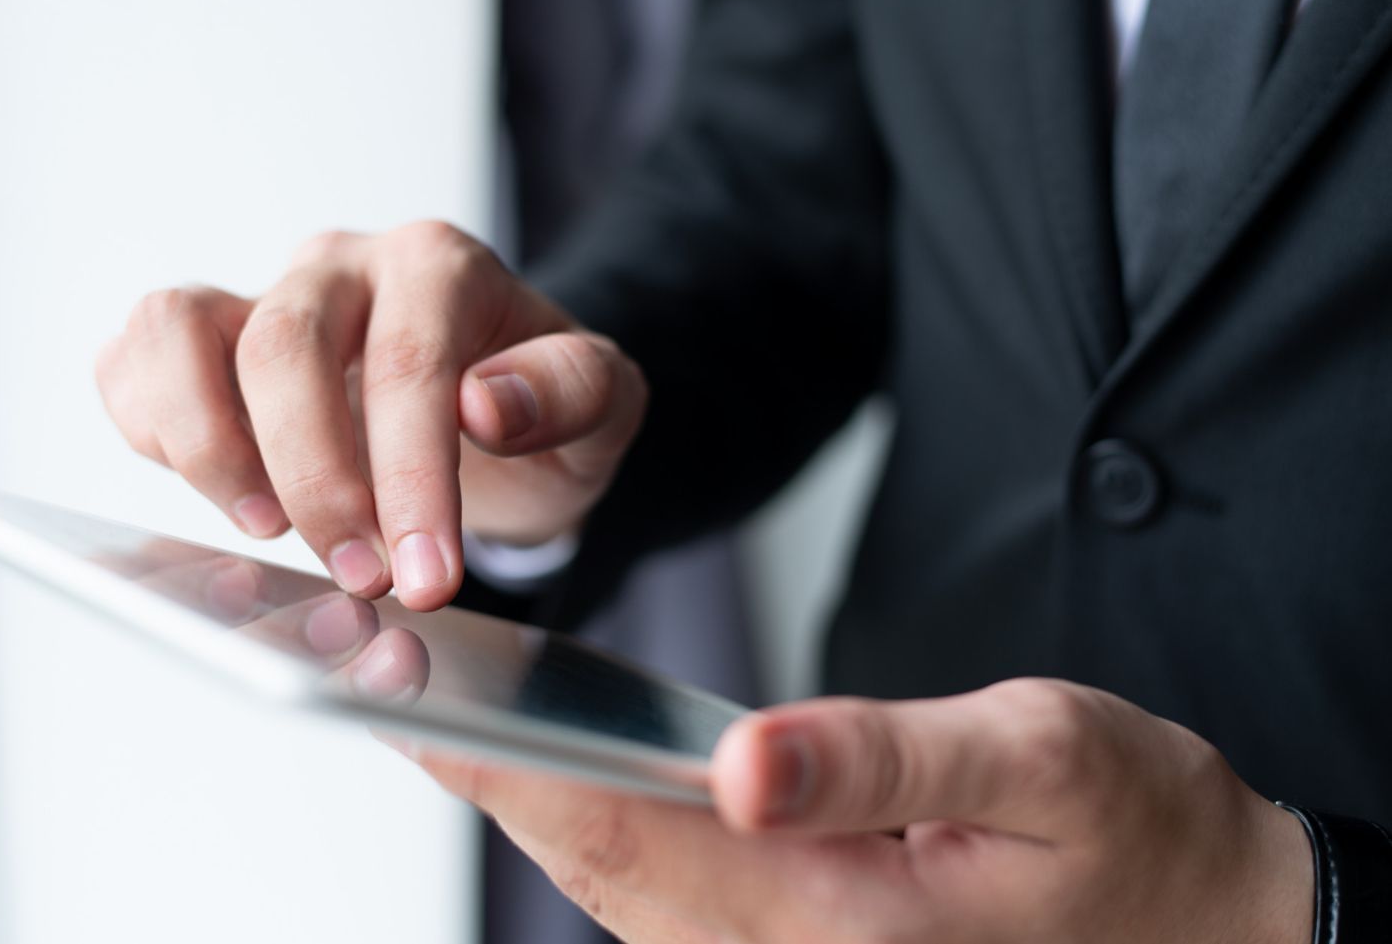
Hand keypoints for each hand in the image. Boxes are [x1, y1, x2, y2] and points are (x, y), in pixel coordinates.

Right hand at [95, 222, 647, 609]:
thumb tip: (486, 404)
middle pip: (284, 347)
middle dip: (317, 481)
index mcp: (441, 266)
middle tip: (364, 579)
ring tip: (268, 532)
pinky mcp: (208, 341)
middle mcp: (342, 268)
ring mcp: (264, 296)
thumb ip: (568, 391)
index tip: (426, 575)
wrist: (499, 403)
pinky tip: (225, 496)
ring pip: (180, 328)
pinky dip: (151, 426)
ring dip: (210, 446)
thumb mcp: (602, 406)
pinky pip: (136, 357)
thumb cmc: (543, 408)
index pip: (409, 360)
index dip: (411, 476)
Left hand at [402, 678, 1313, 943]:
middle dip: (484, 766)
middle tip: (383, 669)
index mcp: (827, 921)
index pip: (625, 834)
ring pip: (609, 878)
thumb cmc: (1132, 836)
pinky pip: (657, 886)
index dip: (509, 756)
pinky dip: (592, 816)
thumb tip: (748, 762)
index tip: (412, 686)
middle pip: (591, 861)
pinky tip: (560, 756)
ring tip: (440, 699)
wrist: (1204, 921)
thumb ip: (888, 762)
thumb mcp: (1038, 765)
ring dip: (524, 791)